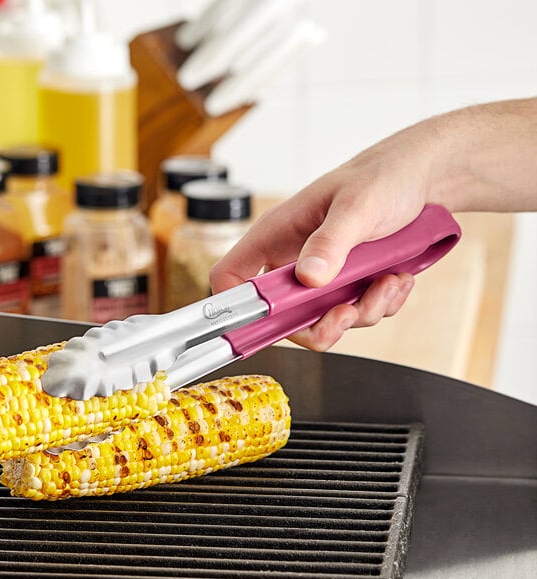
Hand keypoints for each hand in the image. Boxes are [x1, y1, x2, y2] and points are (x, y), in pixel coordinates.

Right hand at [210, 122, 432, 349]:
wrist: (423, 179)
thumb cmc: (382, 176)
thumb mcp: (357, 205)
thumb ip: (331, 241)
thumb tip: (308, 278)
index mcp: (276, 234)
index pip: (232, 277)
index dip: (237, 306)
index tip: (268, 322)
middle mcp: (292, 259)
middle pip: (281, 317)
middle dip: (319, 325)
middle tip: (348, 314)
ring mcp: (321, 275)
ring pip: (324, 320)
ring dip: (362, 312)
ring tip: (388, 282)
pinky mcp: (347, 284)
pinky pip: (355, 313)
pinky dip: (380, 304)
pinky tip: (396, 278)